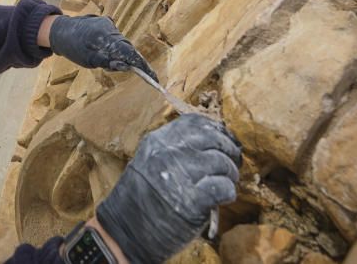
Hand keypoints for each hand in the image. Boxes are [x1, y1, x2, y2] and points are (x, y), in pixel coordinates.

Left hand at [48, 15, 155, 80]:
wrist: (59, 30)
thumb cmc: (72, 47)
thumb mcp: (88, 60)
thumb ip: (107, 62)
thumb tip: (127, 66)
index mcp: (105, 38)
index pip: (129, 53)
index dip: (142, 65)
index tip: (153, 77)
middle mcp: (109, 28)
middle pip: (128, 48)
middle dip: (132, 61)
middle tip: (134, 73)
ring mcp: (108, 24)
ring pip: (122, 43)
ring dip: (121, 54)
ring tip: (106, 60)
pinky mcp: (106, 22)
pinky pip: (116, 38)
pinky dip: (115, 47)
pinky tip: (105, 51)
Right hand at [96, 114, 240, 262]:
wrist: (124, 233)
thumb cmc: (139, 199)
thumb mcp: (148, 162)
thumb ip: (173, 150)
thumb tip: (211, 141)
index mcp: (157, 141)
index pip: (194, 123)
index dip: (215, 130)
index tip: (222, 139)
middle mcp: (168, 154)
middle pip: (213, 139)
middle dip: (228, 150)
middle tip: (232, 162)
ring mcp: (179, 176)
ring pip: (221, 162)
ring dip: (230, 173)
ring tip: (227, 181)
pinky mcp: (191, 201)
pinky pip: (223, 187)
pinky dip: (228, 192)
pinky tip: (223, 197)